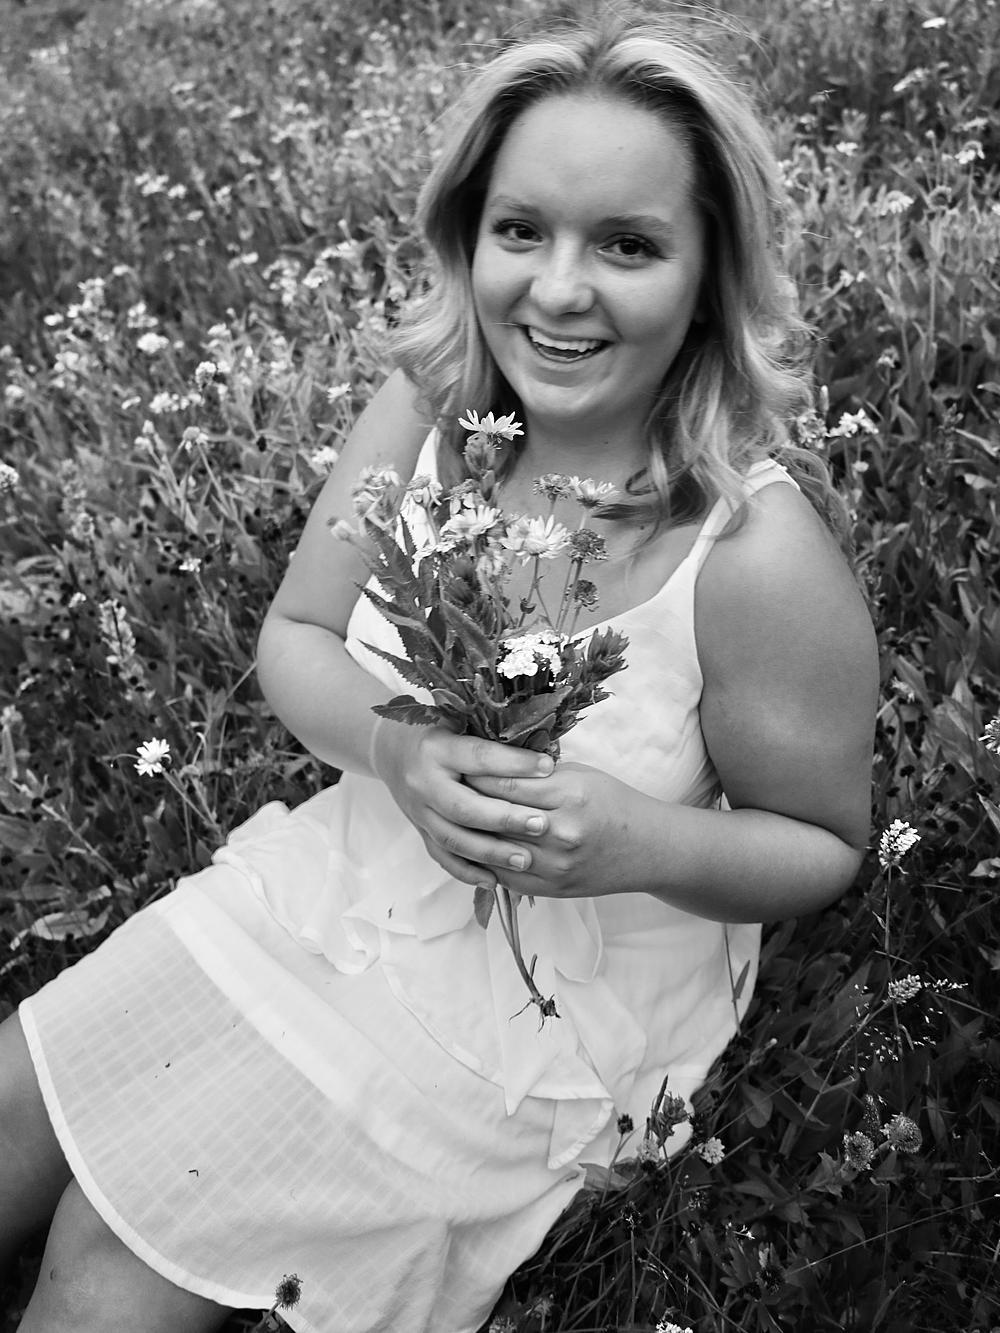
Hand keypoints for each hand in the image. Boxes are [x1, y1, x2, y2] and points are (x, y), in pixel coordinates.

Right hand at [371, 722, 555, 886]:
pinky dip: (467, 872)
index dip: (514, 764)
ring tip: (525, 860)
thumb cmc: (441, 733)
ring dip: (491, 853)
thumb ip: (494, 738)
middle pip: (465, 807)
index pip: (479, 757)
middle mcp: (423, 782)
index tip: (548, 768)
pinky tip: (494, 881)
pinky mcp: (420, 831)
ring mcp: (419, 811)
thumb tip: (542, 755)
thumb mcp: (461, 723)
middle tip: (542, 825)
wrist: (394, 751)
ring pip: (453, 838)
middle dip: (505, 818)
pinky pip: (442, 857)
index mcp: (437, 748)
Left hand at [465, 761, 647, 898]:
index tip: (455, 765)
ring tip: (449, 816)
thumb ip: (537, 773)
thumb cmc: (614, 803)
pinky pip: (505, 876)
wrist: (647, 849)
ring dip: (470, 833)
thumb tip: (492, 763)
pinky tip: (470, 847)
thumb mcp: (580, 775)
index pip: (505, 783)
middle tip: (443, 788)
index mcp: (568, 795)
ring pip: (494, 849)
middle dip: (465, 802)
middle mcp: (560, 832)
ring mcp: (554, 866)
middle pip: (495, 816)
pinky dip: (484, 861)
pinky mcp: (551, 889)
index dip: (474, 774)